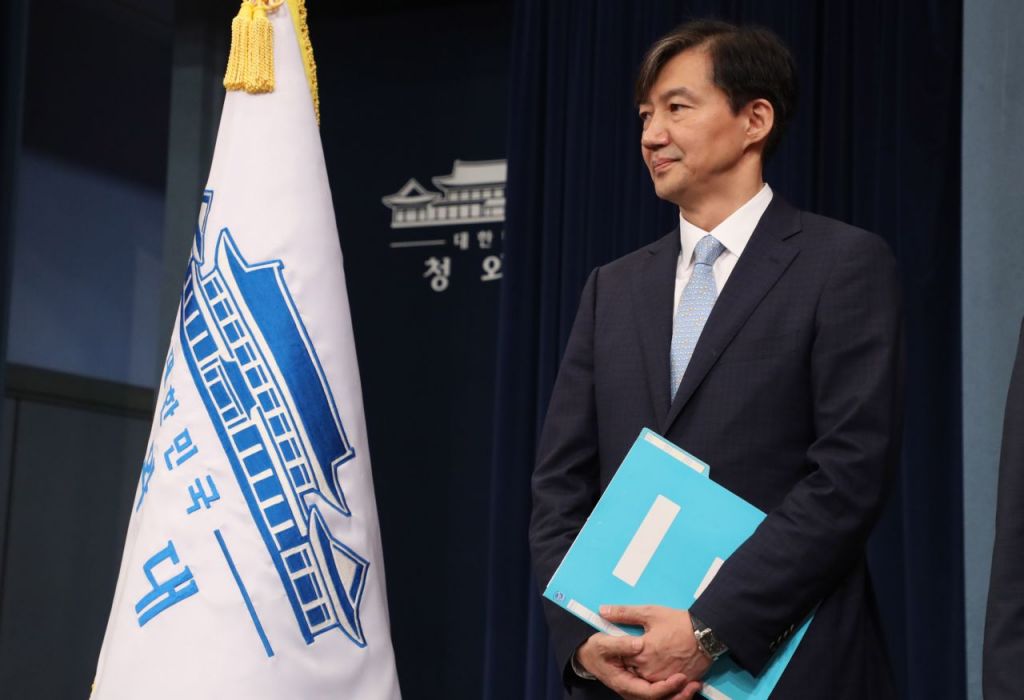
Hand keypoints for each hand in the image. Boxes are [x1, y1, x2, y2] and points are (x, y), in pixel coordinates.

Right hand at [576, 633, 702, 699]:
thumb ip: (621, 644)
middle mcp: (632, 692)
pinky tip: (688, 682)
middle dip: (678, 696)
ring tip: (696, 685)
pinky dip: (675, 691)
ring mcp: (638, 690)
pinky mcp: (643, 685)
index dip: (665, 687)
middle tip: (694, 685)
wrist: (588, 654)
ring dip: (679, 696)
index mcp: (624, 683)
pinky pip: (661, 694)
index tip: (680, 677)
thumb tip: (639, 645)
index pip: (648, 693)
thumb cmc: (596, 649)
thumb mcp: (603, 643)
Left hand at [599, 605, 712, 683]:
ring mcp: (665, 679)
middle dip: (633, 664)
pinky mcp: (678, 683)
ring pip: (648, 681)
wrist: (708, 633)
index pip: (621, 659)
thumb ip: (624, 613)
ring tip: (654, 658)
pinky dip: (662, 679)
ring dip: (647, 673)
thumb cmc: (679, 622)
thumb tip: (603, 611)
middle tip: (644, 652)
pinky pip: (664, 686)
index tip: (626, 646)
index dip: (622, 653)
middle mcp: (651, 671)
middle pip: (634, 672)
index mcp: (641, 654)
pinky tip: (664, 666)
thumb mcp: (650, 613)